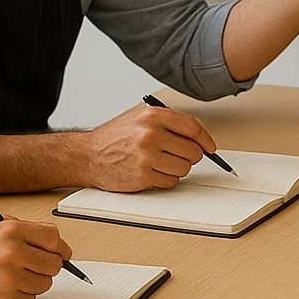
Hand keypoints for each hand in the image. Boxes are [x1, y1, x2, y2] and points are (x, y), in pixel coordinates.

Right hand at [0, 219, 72, 298]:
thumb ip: (27, 234)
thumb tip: (59, 246)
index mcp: (11, 231)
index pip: (54, 238)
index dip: (60, 247)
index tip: (61, 253)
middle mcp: (13, 253)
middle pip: (54, 263)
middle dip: (47, 266)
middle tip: (33, 267)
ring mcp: (11, 278)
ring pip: (45, 283)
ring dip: (34, 282)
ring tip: (12, 277)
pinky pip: (30, 298)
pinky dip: (22, 296)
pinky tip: (3, 289)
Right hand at [80, 104, 217, 190]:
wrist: (88, 155)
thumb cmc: (115, 137)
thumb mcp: (140, 119)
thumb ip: (169, 123)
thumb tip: (199, 137)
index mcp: (153, 116)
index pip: (193, 127)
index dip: (206, 139)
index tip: (210, 147)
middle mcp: (151, 135)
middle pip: (192, 151)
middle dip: (190, 156)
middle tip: (179, 156)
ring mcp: (147, 156)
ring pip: (184, 168)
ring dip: (177, 169)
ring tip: (161, 163)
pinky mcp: (143, 176)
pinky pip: (171, 181)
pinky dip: (166, 179)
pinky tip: (152, 172)